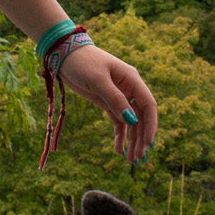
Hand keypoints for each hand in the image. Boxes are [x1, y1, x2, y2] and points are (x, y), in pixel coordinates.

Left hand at [58, 46, 156, 164]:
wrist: (64, 55)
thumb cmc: (83, 62)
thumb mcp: (98, 80)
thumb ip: (115, 99)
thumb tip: (131, 120)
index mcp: (131, 79)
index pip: (148, 105)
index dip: (150, 124)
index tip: (148, 143)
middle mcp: (129, 89)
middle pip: (140, 117)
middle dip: (141, 138)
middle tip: (139, 158)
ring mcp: (119, 96)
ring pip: (130, 122)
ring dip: (131, 140)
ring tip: (130, 159)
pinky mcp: (108, 102)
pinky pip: (118, 121)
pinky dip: (119, 135)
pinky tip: (118, 150)